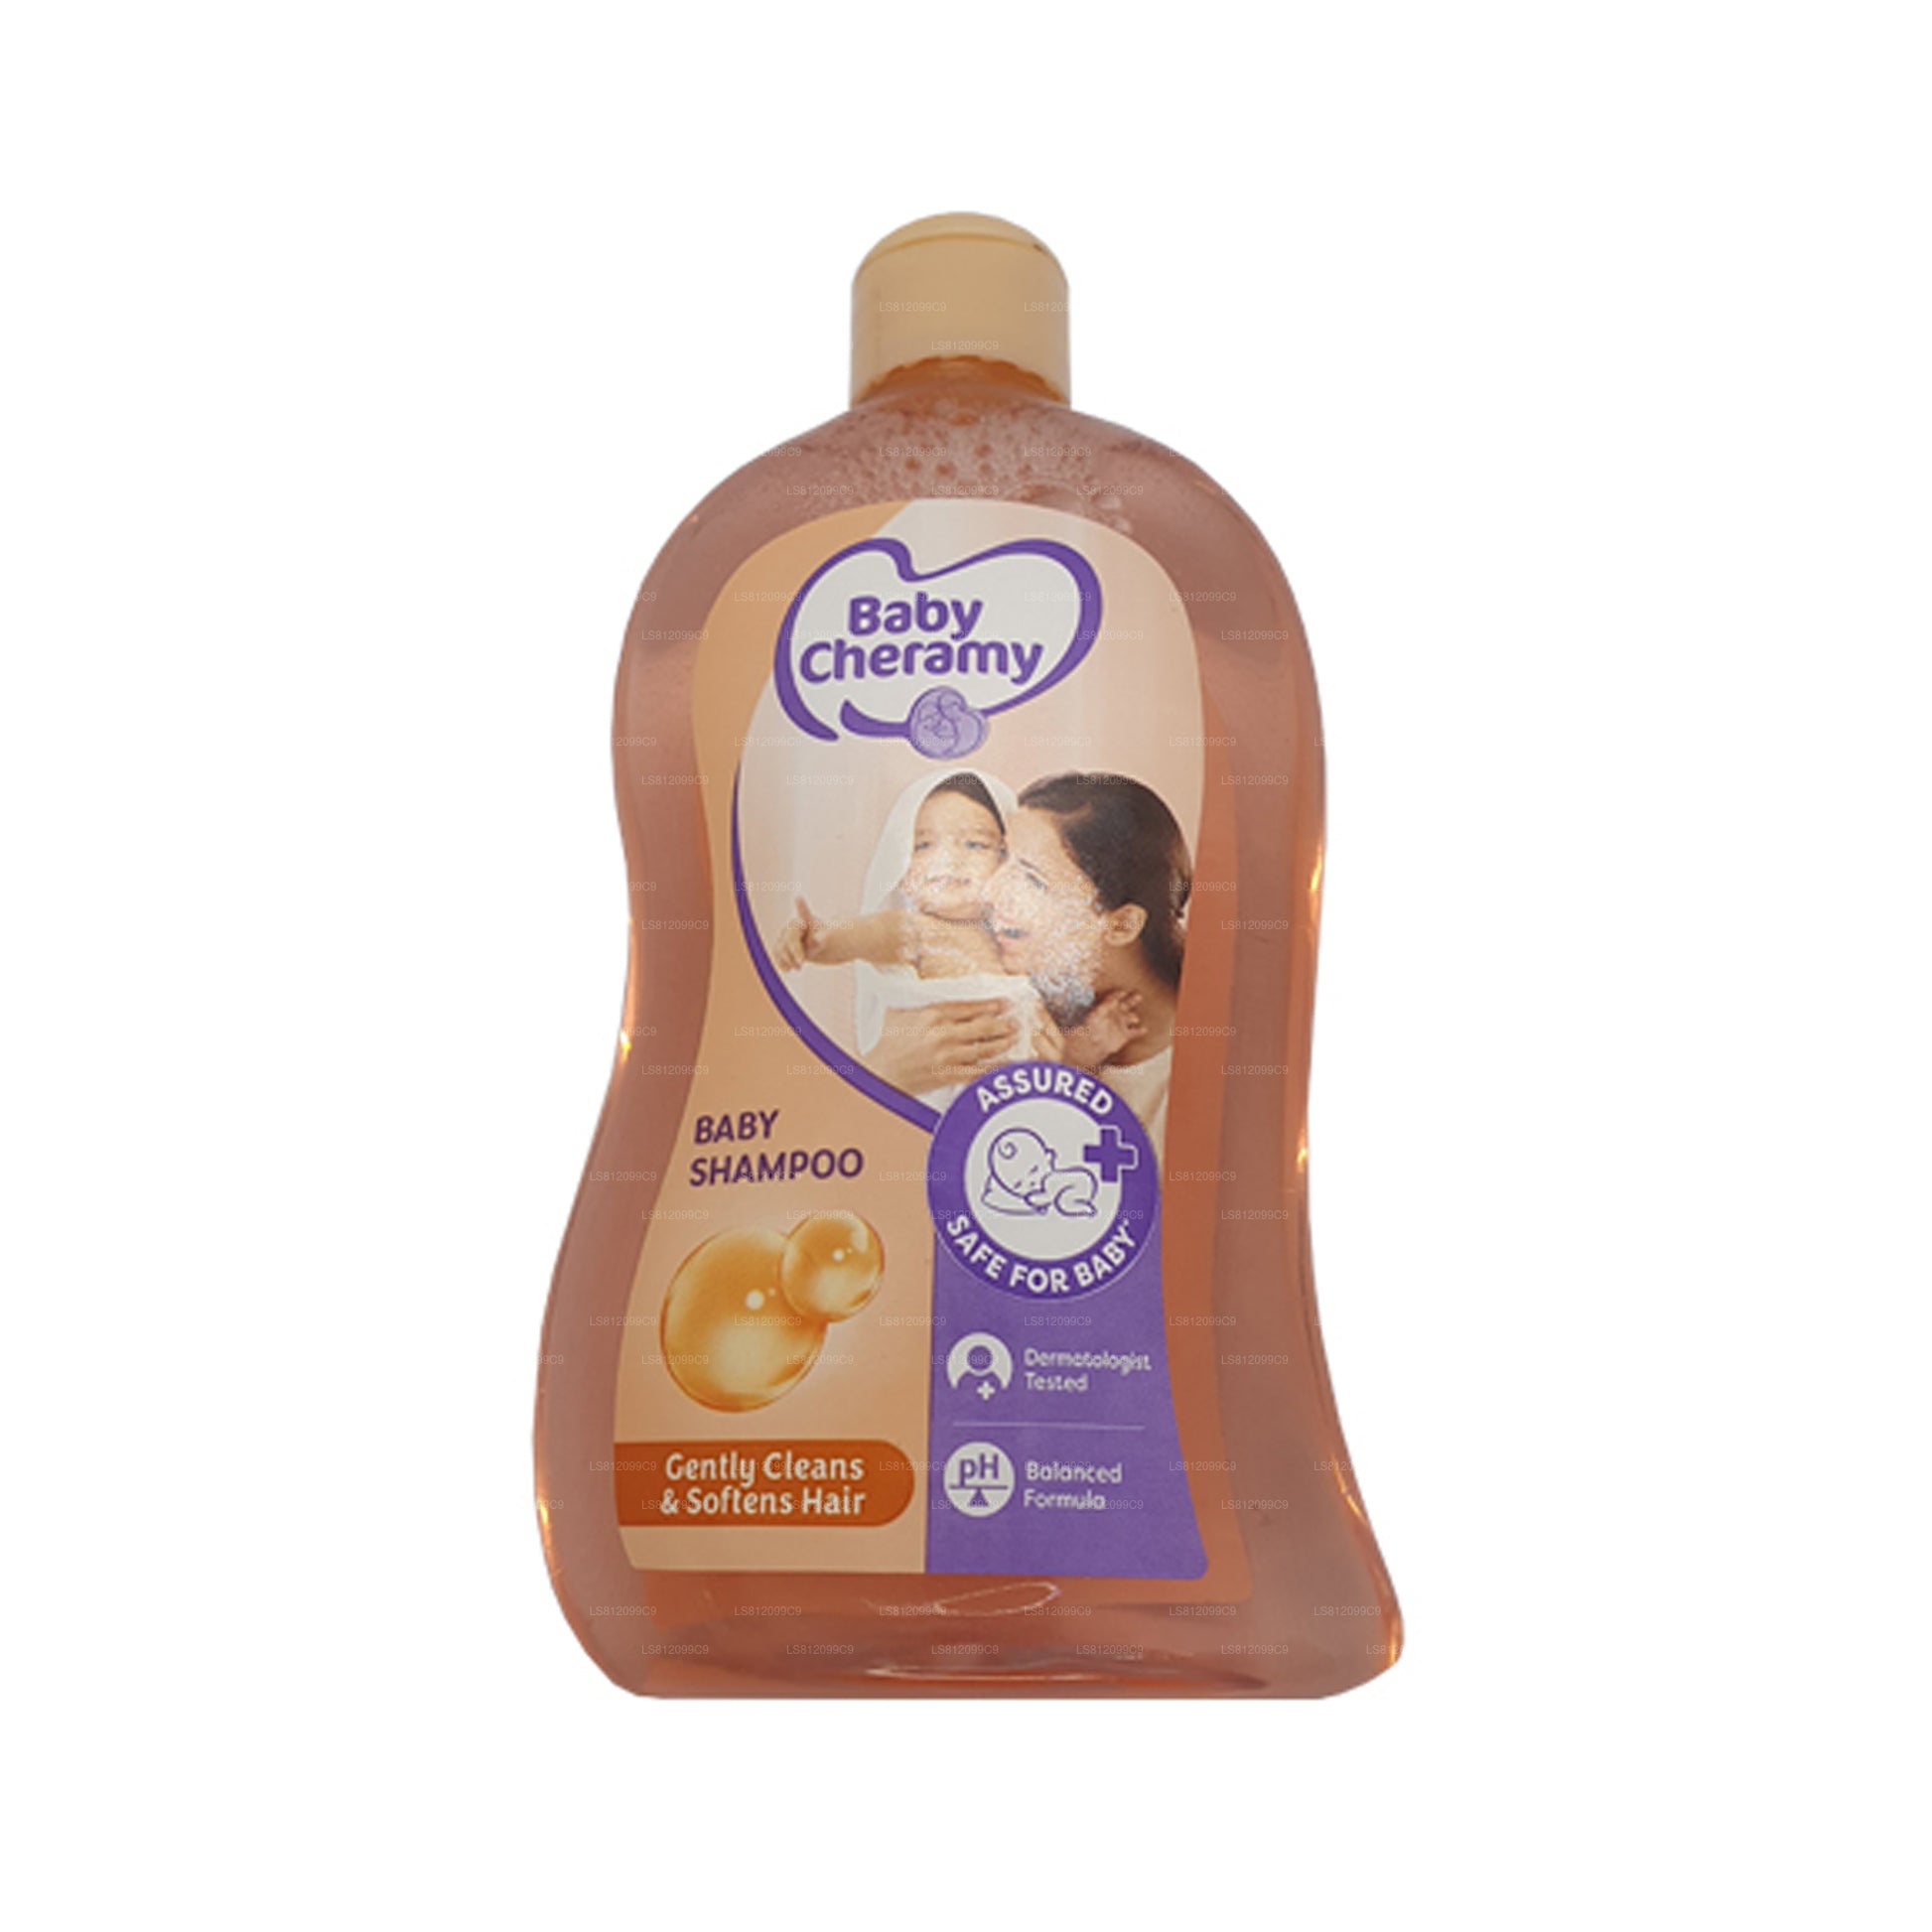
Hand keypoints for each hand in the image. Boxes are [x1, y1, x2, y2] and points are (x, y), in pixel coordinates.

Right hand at [772, 896, 823, 971]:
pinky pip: (776, 955)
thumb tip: (821, 938)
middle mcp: (789, 927)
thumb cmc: (819, 939)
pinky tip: (788, 969)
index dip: (801, 906)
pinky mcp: (779, 946)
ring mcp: (782, 937)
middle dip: (794, 952)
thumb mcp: (823, 941)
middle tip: (801, 962)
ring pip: (780, 949)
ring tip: (799, 967)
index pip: (802, 914)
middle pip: (788, 940)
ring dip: (788, 960)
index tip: (799, 898)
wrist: (813, 943)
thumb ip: (820, 940)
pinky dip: (781, 963)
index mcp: (802, 921)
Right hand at [864, 999, 1018, 1093]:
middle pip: (982, 1026)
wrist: (878, 1074)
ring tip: (1014, 1037)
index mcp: (931, 1014)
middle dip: (1002, 1023)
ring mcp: (946, 1055)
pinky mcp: (947, 1075)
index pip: (968, 1006)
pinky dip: (996, 1069)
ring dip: (1003, 1042)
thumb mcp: (896, 1012)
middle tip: (1015, 1021)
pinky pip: (978, 1071)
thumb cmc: (885, 1044)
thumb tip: (917, 979)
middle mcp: (942, 1033)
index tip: (1003, 1003)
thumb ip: (914, 998)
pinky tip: (1008, 1065)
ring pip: (984, 1047)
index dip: (990, 1004)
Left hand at [1061, 989, 1143, 1068]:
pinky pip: (1135, 1032)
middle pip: (1126, 1004)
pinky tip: (1144, 1029)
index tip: (1123, 992)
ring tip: (1134, 1019)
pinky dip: (1139, 1031)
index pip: (1114, 998)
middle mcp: (1117, 1013)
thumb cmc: (1091, 1029)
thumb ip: (1103, 1007)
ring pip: (1131, 1017)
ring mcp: (1122, 1023)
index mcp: (1108, 1007)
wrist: (1092, 1044)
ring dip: (1133, 1017)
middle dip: (1132, 1000)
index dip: (1118, 995)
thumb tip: (1113, 1000)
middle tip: (1138, 996)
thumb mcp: (1094, 1015)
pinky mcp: (1126, 1034)